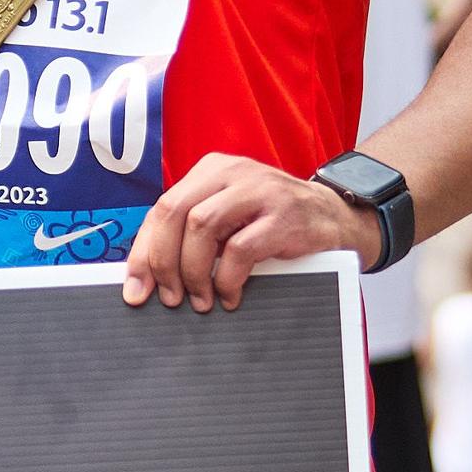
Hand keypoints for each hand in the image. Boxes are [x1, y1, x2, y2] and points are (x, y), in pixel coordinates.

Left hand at [122, 153, 379, 312]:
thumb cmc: (274, 221)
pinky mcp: (284, 216)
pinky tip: (229, 296)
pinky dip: (228, 278)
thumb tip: (150, 273)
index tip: (135, 288)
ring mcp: (258, 190)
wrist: (336, 216)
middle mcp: (230, 173)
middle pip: (175, 212)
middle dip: (162, 261)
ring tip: (199, 300)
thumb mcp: (230, 215)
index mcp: (210, 171)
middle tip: (167, 298)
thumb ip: (194, 232)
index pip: (162, 208)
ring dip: (193, 271)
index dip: (144, 251)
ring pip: (202, 227)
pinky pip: (240, 248)